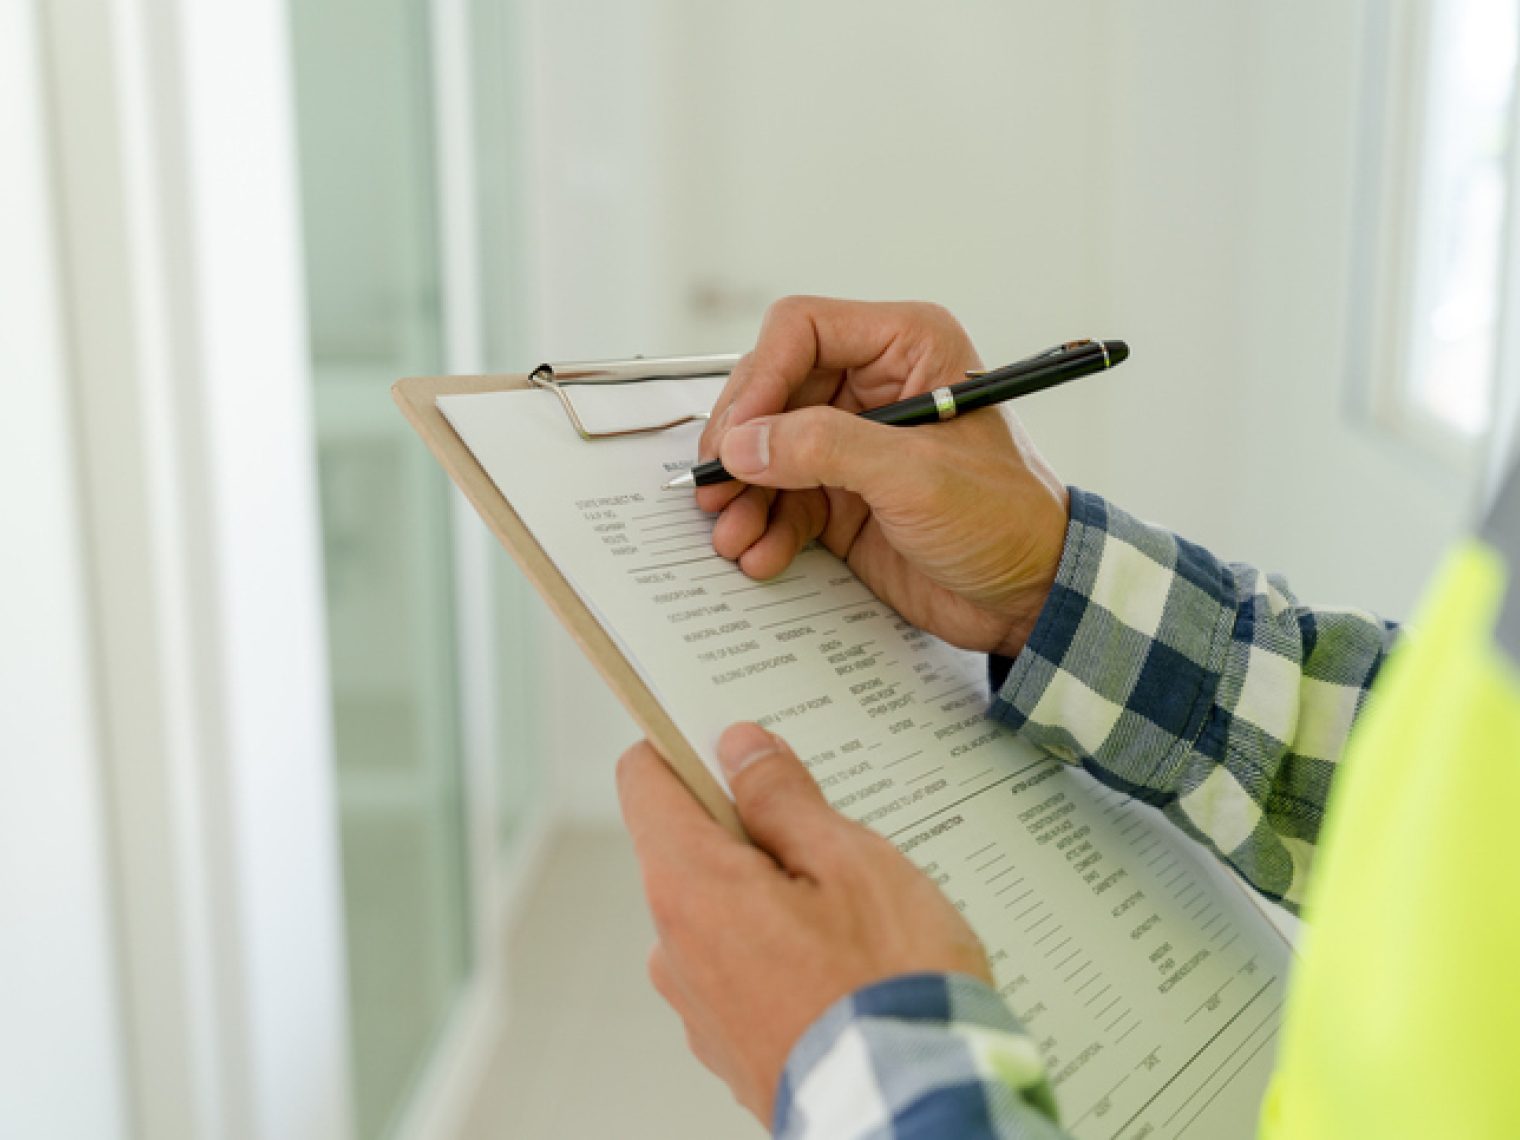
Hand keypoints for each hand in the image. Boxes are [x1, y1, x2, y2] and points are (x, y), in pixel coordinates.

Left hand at [618, 723, 990, 1122]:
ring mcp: (698, 1006)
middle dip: (751, 827)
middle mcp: (673, 948)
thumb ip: (784, 798)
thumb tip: (740, 749)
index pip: (644, 781)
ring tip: (856, 913)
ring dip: (773, 894)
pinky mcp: (730, 1047)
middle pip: (689, 846)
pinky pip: (742, 969)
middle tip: (830, 834)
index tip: (727, 737)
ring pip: (722, 911)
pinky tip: (847, 965)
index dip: (681, 746)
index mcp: (690, 887)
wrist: (916, 1111)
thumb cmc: (889, 986)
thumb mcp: (850, 861)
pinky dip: (781, 952)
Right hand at [697, 297, 1068, 657]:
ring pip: (767, 451)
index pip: (802, 330)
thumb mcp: (917, 477)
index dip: (759, 379)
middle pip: (771, 392)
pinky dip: (763, 527)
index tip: (737, 436)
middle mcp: (874, 386)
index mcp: (907, 348)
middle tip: (715, 488)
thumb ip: (827, 449)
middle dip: (740, 445)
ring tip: (732, 535)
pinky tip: (760, 555)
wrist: (1031, 596)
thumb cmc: (1006, 520)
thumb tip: (745, 443)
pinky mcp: (842, 497)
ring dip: (743, 495)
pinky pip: (781, 500)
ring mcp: (854, 443)